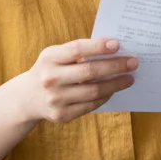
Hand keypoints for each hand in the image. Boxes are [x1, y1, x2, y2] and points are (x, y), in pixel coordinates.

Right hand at [18, 38, 136, 124]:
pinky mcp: (61, 115)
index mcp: (49, 58)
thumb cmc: (50, 70)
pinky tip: (113, 90)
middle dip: (115, 66)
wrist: (27, 98)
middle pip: (89, 71)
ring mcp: (55, 99)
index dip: (98, 46)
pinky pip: (90, 105)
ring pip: (93, 91)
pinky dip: (105, 97)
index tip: (117, 44)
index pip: (77, 49)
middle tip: (133, 62)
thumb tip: (113, 49)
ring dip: (115, 84)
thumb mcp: (55, 56)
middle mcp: (50, 78)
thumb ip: (78, 51)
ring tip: (129, 78)